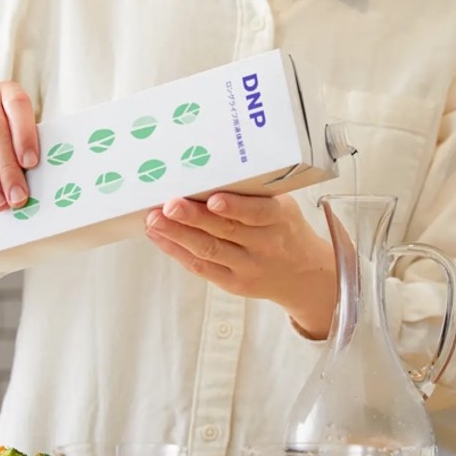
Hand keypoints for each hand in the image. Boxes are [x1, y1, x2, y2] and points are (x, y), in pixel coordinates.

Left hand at [144, 193, 337, 338]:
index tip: (214, 198)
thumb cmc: (284, 229)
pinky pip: (201, 267)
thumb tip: (205, 171)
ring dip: (177, 234)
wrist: (302, 273)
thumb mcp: (282, 206)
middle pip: (225, 231)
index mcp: (280, 219)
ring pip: (208, 250)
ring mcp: (248, 267)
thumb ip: (252, 194)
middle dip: (194, 218)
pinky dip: (176, 250)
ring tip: (154, 220)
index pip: (259, 213)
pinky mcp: (232, 283)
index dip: (236, 207)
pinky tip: (159, 236)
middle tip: (168, 205)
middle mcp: (265, 245)